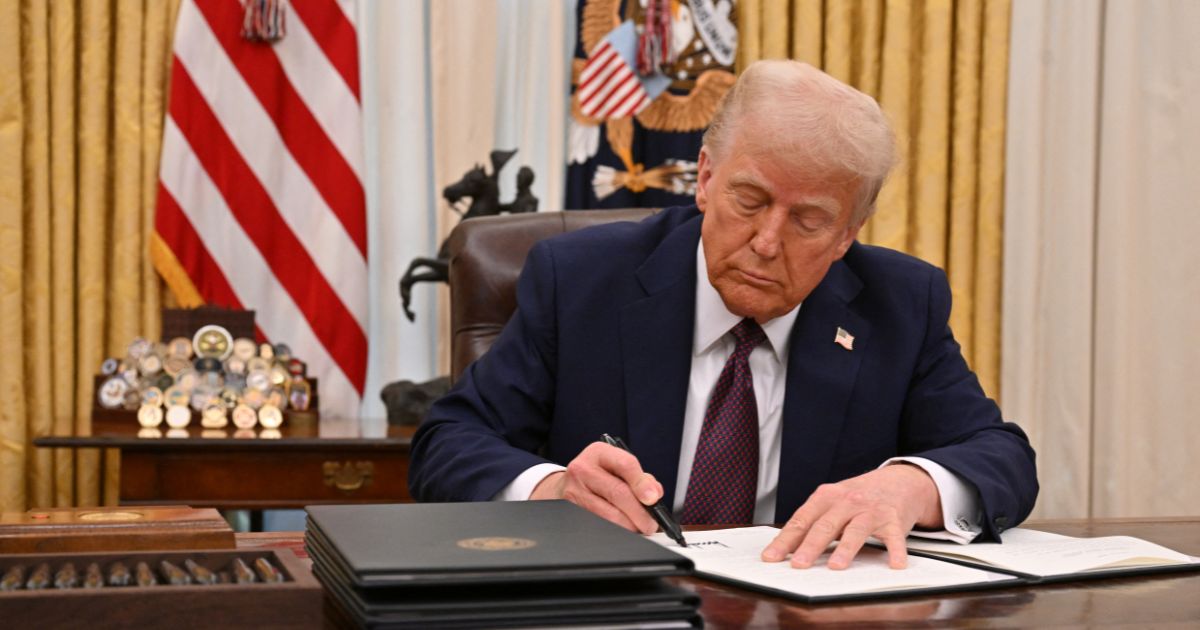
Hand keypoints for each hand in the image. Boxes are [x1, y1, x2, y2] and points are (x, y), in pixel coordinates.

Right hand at [529, 442, 663, 533]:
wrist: (565, 485)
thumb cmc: (598, 476)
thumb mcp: (616, 467)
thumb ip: (639, 478)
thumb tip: (655, 494)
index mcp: (599, 452)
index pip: (625, 464)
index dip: (642, 483)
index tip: (653, 499)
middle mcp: (583, 469)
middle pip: (618, 493)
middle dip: (640, 513)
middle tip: (651, 524)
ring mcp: (574, 490)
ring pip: (609, 514)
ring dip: (629, 526)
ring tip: (639, 528)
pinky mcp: (570, 510)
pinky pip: (599, 524)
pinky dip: (616, 530)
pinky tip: (623, 529)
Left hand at [761, 464, 941, 569]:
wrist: (898, 481)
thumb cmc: (858, 496)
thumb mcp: (832, 502)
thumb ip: (813, 521)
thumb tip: (786, 548)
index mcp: (826, 497)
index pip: (801, 520)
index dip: (785, 540)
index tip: (771, 557)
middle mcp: (847, 501)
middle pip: (825, 525)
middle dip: (810, 546)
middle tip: (798, 565)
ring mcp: (870, 510)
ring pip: (855, 531)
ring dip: (845, 549)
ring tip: (836, 566)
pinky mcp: (893, 520)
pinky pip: (894, 537)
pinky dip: (895, 551)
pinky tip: (894, 564)